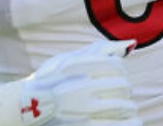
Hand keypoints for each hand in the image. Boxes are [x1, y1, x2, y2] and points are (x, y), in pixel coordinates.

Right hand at [21, 39, 140, 125]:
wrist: (27, 106)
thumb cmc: (50, 79)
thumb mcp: (69, 59)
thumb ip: (99, 50)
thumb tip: (131, 44)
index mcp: (79, 68)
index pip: (116, 65)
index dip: (122, 72)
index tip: (122, 77)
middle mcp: (81, 87)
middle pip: (121, 85)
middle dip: (127, 90)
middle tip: (127, 94)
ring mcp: (83, 109)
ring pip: (121, 106)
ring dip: (129, 108)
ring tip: (131, 111)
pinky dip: (128, 124)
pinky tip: (135, 122)